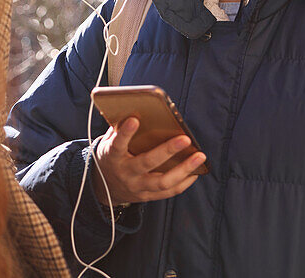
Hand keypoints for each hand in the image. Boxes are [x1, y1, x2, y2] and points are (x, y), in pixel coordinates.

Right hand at [91, 117, 205, 205]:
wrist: (105, 186)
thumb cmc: (112, 156)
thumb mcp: (109, 142)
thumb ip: (121, 129)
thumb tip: (139, 109)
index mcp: (112, 157)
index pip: (117, 144)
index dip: (125, 133)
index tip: (134, 119)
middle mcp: (125, 173)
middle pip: (147, 163)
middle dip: (167, 150)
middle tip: (185, 139)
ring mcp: (137, 186)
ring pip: (162, 181)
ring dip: (183, 169)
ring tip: (199, 156)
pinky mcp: (147, 196)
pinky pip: (168, 192)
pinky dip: (184, 182)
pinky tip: (195, 173)